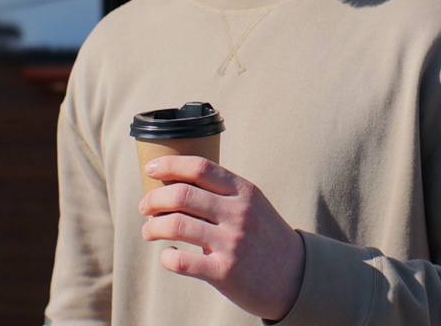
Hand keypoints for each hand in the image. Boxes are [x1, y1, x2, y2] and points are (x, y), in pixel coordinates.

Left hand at [139, 155, 304, 321]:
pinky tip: (167, 255)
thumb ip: (222, 192)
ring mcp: (232, 243)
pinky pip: (181, 261)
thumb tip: (176, 181)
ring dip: (152, 227)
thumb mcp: (252, 205)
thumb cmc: (265, 237)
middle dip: (153, 199)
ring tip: (148, 231)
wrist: (295, 276)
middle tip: (145, 207)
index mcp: (243, 192)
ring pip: (175, 225)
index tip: (150, 168)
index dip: (170, 164)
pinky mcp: (225, 272)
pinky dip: (166, 257)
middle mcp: (238, 213)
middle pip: (181, 195)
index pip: (200, 168)